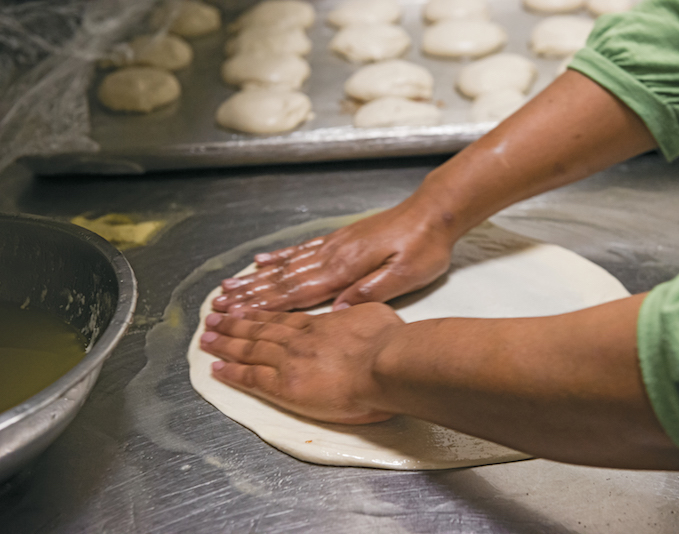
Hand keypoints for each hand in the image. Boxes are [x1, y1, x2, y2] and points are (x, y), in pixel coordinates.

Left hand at [200, 304, 403, 423]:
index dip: (260, 314)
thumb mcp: (374, 312)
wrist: (385, 364)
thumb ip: (357, 310)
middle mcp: (299, 340)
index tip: (243, 309)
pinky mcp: (285, 386)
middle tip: (213, 319)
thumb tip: (351, 309)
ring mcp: (289, 361)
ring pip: (249, 350)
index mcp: (320, 324)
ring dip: (225, 344)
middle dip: (234, 324)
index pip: (282, 319)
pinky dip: (232, 372)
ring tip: (207, 338)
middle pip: (259, 330)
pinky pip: (251, 378)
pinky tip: (217, 369)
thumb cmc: (388, 342)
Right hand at [212, 202, 453, 312]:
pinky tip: (263, 261)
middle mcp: (333, 256)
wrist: (434, 213)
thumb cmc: (424, 247)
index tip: (238, 313)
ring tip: (231, 286)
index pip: (297, 292)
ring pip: (287, 265)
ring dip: (257, 278)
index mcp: (346, 269)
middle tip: (220, 304)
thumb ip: (369, 293)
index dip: (265, 305)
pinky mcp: (340, 239)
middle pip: (283, 279)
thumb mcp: (406, 276)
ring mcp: (334, 245)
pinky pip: (302, 249)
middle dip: (250, 294)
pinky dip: (279, 257)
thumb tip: (336, 312)